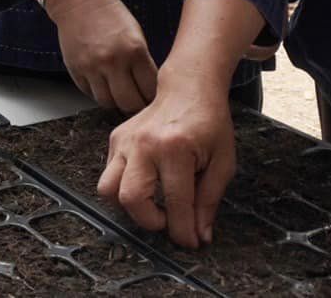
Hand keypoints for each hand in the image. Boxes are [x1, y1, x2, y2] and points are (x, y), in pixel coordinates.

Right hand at [44, 0, 158, 112]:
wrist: (77, 0)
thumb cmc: (109, 13)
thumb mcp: (136, 33)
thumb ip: (142, 62)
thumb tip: (148, 89)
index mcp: (134, 50)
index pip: (150, 89)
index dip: (154, 96)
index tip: (154, 97)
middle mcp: (112, 61)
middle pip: (129, 103)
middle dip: (137, 104)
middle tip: (139, 101)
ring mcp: (91, 67)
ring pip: (108, 102)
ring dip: (116, 101)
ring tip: (120, 93)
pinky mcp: (75, 70)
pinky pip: (90, 93)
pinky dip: (99, 92)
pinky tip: (104, 84)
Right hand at [97, 80, 235, 247]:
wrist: (189, 88)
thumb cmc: (209, 123)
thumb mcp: (222, 163)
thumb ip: (209, 200)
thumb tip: (200, 234)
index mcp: (176, 149)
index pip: (176, 204)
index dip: (183, 232)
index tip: (190, 242)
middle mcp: (145, 144)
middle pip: (131, 199)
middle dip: (150, 221)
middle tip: (168, 221)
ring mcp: (125, 140)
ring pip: (108, 188)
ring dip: (129, 205)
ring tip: (152, 203)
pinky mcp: (115, 138)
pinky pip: (109, 173)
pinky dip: (124, 185)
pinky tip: (147, 181)